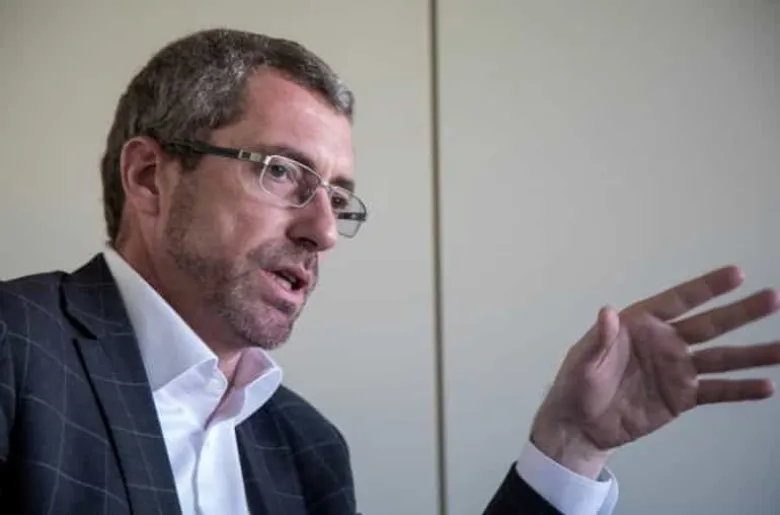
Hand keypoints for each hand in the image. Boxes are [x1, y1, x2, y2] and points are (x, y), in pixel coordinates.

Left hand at [530, 266, 779, 478]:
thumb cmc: (577, 385)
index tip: (737, 274)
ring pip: (721, 358)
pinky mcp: (682, 397)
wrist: (581, 425)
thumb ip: (600, 339)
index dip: (707, 287)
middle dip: (741, 313)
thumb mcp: (583, 360)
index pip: (679, 301)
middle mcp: (665, 342)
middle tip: (774, 298)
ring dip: (753, 353)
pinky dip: (740, 389)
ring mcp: (676, 370)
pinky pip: (716, 390)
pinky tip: (766, 386)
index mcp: (641, 324)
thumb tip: (608, 311)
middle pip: (710, 325)